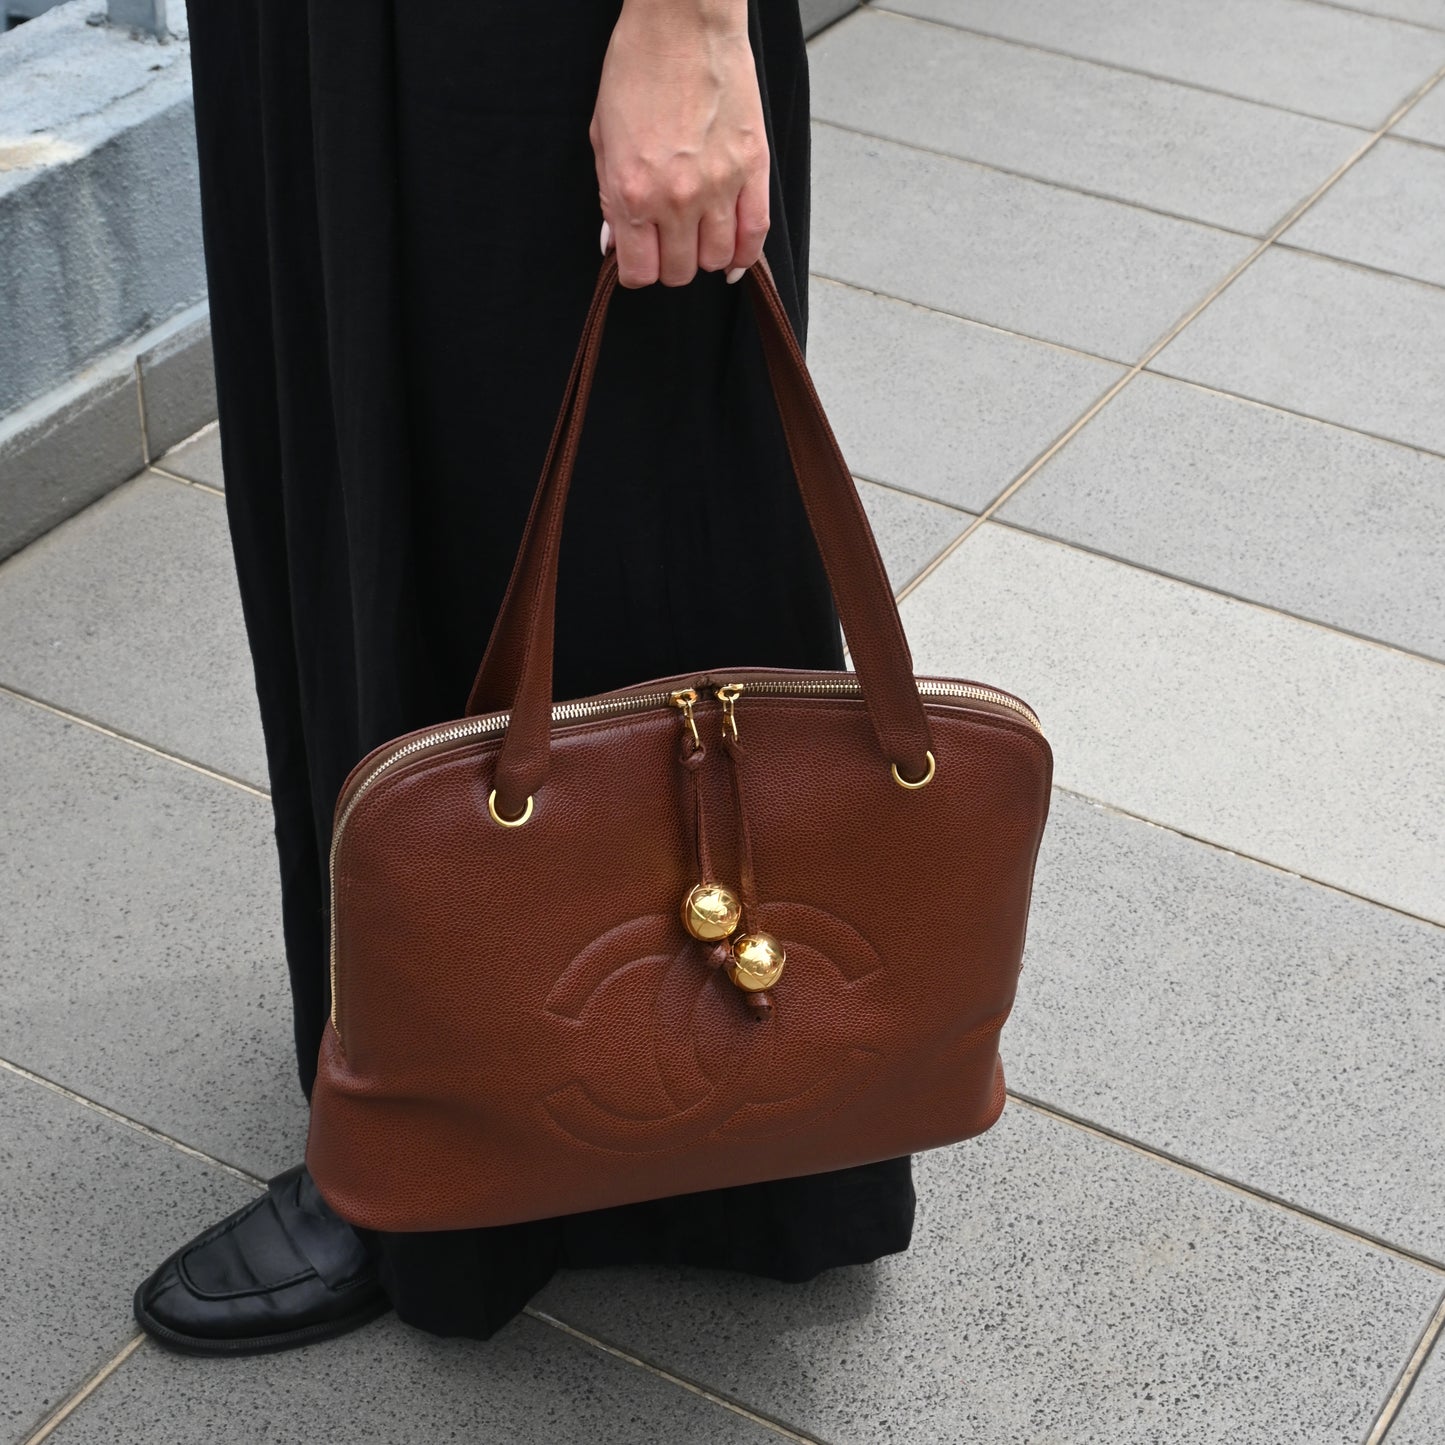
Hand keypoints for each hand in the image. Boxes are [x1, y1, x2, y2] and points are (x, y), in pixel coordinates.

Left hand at [590, 0, 768, 288]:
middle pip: (679, 272)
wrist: (682, 22)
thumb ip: (609, 198)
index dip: (637, 270)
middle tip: (667, 241)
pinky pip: (755, 236)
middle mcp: (676, 199)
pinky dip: (745, 254)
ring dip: (705, 255)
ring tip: (698, 233)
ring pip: (716, 259)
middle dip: (670, 263)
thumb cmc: (637, 70)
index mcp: (632, 193)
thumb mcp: (603, 137)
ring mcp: (718, 187)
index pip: (639, 272)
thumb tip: (614, 243)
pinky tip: (734, 255)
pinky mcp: (752, 170)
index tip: (639, 256)